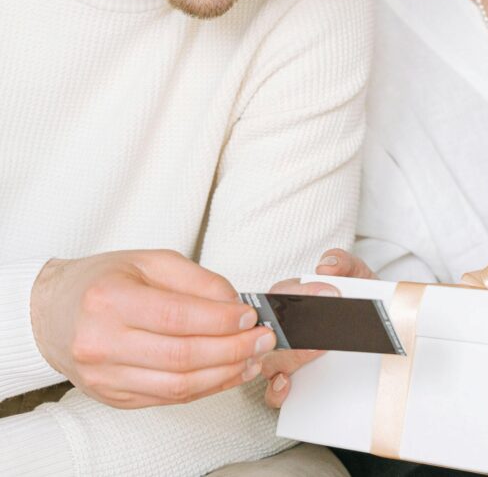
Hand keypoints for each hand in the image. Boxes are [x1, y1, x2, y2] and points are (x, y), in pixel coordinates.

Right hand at [30, 250, 274, 408]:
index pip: (177, 317)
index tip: (250, 316)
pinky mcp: (113, 397)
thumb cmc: (102, 281)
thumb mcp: (150, 261)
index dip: (220, 320)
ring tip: (253, 359)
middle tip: (264, 339)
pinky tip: (228, 373)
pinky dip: (205, 388)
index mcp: (108, 300)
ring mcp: (104, 377)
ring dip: (225, 374)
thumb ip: (197, 280)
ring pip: (178, 385)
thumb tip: (236, 303)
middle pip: (181, 356)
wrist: (51, 312)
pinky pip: (168, 398)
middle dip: (233, 349)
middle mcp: (101, 343)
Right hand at [262, 249, 375, 408]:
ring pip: (271, 360)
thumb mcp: (357, 276)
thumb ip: (344, 263)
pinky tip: (288, 385)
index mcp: (294, 299)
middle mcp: (285, 328)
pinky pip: (273, 391)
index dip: (301, 294)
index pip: (282, 293)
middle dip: (297, 329)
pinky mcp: (294, 381)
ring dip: (290, 358)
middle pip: (274, 330)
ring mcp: (286, 356)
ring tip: (318, 352)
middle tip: (325, 330)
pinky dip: (276, 390)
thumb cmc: (361, 298)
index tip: (330, 294)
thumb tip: (326, 266)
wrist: (383, 324)